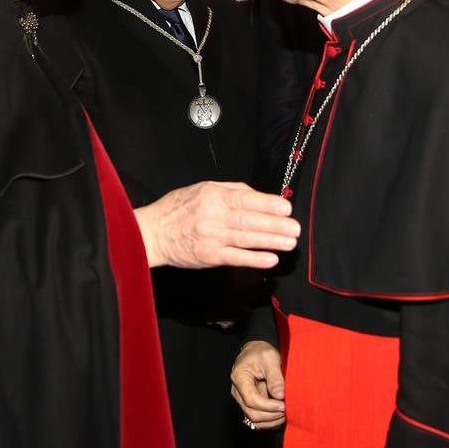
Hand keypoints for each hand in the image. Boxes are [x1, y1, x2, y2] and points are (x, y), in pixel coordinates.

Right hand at [135, 181, 298, 269]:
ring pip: (246, 239)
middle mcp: (213, 215)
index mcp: (212, 195)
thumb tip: (257, 195)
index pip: (245, 199)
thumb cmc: (178, 208)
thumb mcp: (202, 189)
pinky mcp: (209, 256)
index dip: (268, 204)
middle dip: (275, 224)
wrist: (153, 232)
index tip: (286, 208)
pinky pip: (235, 257)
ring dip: (271, 241)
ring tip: (290, 243)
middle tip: (295, 228)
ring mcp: (211, 237)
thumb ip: (230, 190)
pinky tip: (270, 259)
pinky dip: (254, 258)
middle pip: (249, 220)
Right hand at [231, 340, 285, 429]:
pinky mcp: (250, 405)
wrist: (255, 352)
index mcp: (239, 378)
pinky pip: (258, 420)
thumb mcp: (270, 357)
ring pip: (255, 420)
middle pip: (252, 413)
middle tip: (288, 410)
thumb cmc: (260, 352)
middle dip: (272, 415)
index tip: (284, 405)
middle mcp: (237, 392)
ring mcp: (242, 400)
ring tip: (286, 413)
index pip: (251, 400)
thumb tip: (279, 396)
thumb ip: (275, 377)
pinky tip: (281, 415)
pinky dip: (270, 421)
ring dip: (272, 421)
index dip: (269, 406)